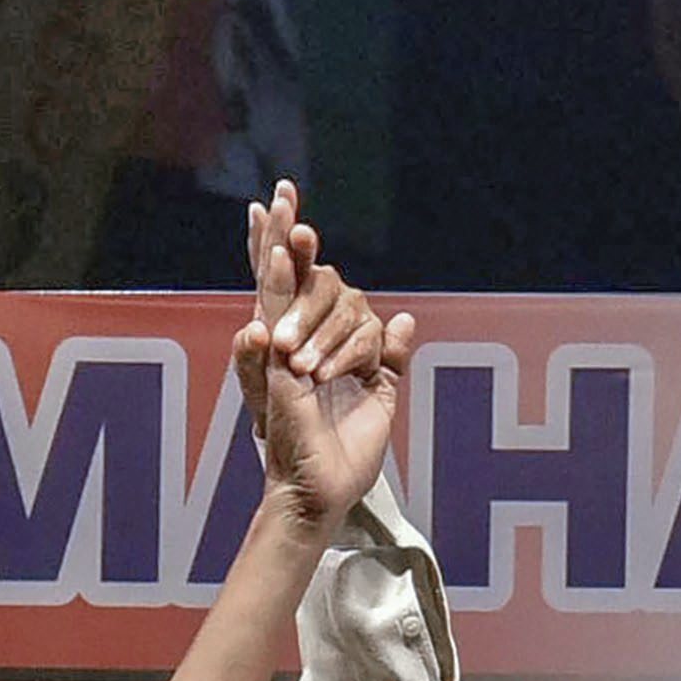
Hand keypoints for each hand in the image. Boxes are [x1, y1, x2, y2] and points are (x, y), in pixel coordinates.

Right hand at [233, 180, 414, 531]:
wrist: (323, 490)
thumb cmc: (344, 454)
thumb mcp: (378, 399)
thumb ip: (390, 359)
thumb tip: (406, 320)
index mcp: (312, 347)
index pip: (301, 289)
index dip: (293, 255)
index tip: (295, 220)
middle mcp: (289, 343)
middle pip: (281, 276)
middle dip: (280, 234)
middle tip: (282, 190)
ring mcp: (279, 351)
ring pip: (275, 286)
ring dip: (278, 245)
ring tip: (282, 206)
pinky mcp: (276, 366)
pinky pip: (274, 317)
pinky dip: (275, 285)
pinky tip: (275, 256)